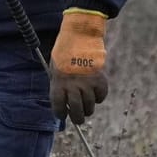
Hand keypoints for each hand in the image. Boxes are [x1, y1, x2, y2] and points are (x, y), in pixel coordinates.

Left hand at [49, 9, 108, 123]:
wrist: (79, 36)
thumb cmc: (64, 53)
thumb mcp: (55, 68)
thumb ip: (59, 85)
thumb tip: (64, 102)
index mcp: (59, 83)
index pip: (58, 107)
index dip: (60, 114)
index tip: (62, 115)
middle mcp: (73, 86)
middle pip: (76, 110)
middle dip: (77, 119)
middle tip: (79, 120)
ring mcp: (87, 83)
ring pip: (90, 106)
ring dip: (88, 109)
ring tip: (87, 107)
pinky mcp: (100, 79)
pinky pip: (101, 96)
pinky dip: (100, 97)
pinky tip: (96, 94)